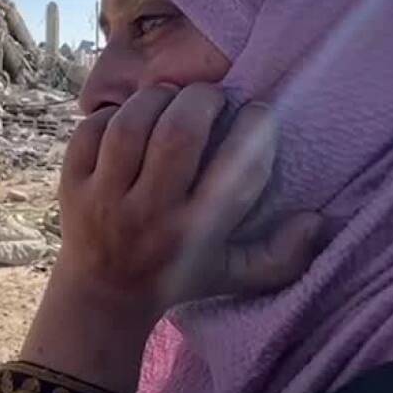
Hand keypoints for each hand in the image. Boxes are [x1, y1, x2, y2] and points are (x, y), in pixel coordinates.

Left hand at [55, 83, 321, 311]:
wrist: (103, 295)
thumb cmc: (181, 274)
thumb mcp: (236, 273)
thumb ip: (283, 254)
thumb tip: (320, 219)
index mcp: (197, 231)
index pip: (236, 168)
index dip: (255, 126)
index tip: (257, 112)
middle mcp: (151, 213)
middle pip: (179, 134)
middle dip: (202, 100)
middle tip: (212, 97)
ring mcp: (106, 198)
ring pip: (131, 126)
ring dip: (156, 98)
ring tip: (172, 97)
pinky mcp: (72, 185)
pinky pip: (90, 130)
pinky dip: (111, 113)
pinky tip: (131, 117)